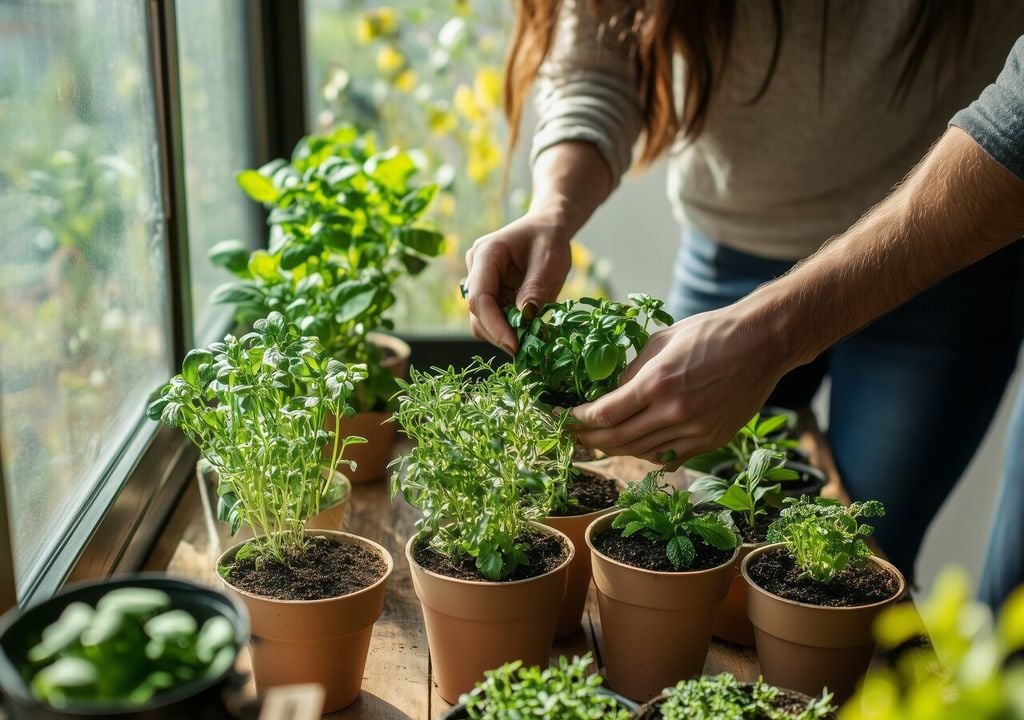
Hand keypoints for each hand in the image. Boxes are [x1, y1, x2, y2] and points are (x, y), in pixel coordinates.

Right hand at [464, 208, 572, 352]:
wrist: (548, 228)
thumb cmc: (549, 238)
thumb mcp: (549, 261)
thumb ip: (536, 288)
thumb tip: (525, 317)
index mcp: (485, 254)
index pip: (479, 298)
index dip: (494, 325)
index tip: (515, 345)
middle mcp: (476, 270)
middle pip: (478, 314)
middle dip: (500, 334)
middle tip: (529, 349)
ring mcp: (481, 283)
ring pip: (483, 321)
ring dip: (506, 334)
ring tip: (532, 339)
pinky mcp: (490, 295)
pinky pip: (495, 319)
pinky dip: (511, 330)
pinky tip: (529, 332)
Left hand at [571, 302, 788, 466]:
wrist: (762, 342)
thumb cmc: (709, 333)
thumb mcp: (660, 342)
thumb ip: (632, 371)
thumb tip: (609, 394)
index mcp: (656, 383)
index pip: (604, 414)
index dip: (578, 420)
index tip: (563, 417)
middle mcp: (673, 412)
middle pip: (617, 440)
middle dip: (588, 440)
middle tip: (572, 436)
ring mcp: (694, 430)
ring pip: (641, 452)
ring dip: (616, 449)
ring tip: (598, 442)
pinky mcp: (711, 440)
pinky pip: (669, 456)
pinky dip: (647, 453)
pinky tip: (635, 444)